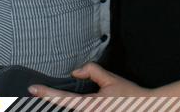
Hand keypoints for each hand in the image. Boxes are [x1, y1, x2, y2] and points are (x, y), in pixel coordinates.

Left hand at [28, 62, 151, 105]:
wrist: (147, 110)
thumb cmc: (129, 96)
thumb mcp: (110, 79)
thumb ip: (91, 71)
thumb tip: (75, 73)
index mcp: (90, 106)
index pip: (62, 99)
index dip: (45, 93)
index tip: (32, 89)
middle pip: (65, 111)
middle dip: (51, 103)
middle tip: (37, 96)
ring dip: (63, 107)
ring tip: (48, 100)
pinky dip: (73, 108)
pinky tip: (74, 103)